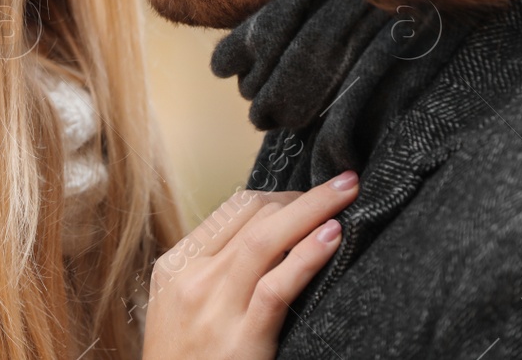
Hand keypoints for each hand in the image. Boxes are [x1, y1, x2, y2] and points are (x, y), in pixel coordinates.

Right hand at [140, 171, 359, 359]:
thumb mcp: (178, 313)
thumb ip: (210, 277)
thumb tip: (262, 244)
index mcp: (174, 268)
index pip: (231, 212)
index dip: (278, 197)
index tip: (310, 197)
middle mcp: (191, 279)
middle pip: (252, 217)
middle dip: (302, 196)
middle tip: (342, 184)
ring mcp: (213, 307)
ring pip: (265, 240)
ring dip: (313, 210)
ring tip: (348, 192)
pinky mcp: (241, 338)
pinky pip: (277, 286)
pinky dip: (307, 256)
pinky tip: (332, 237)